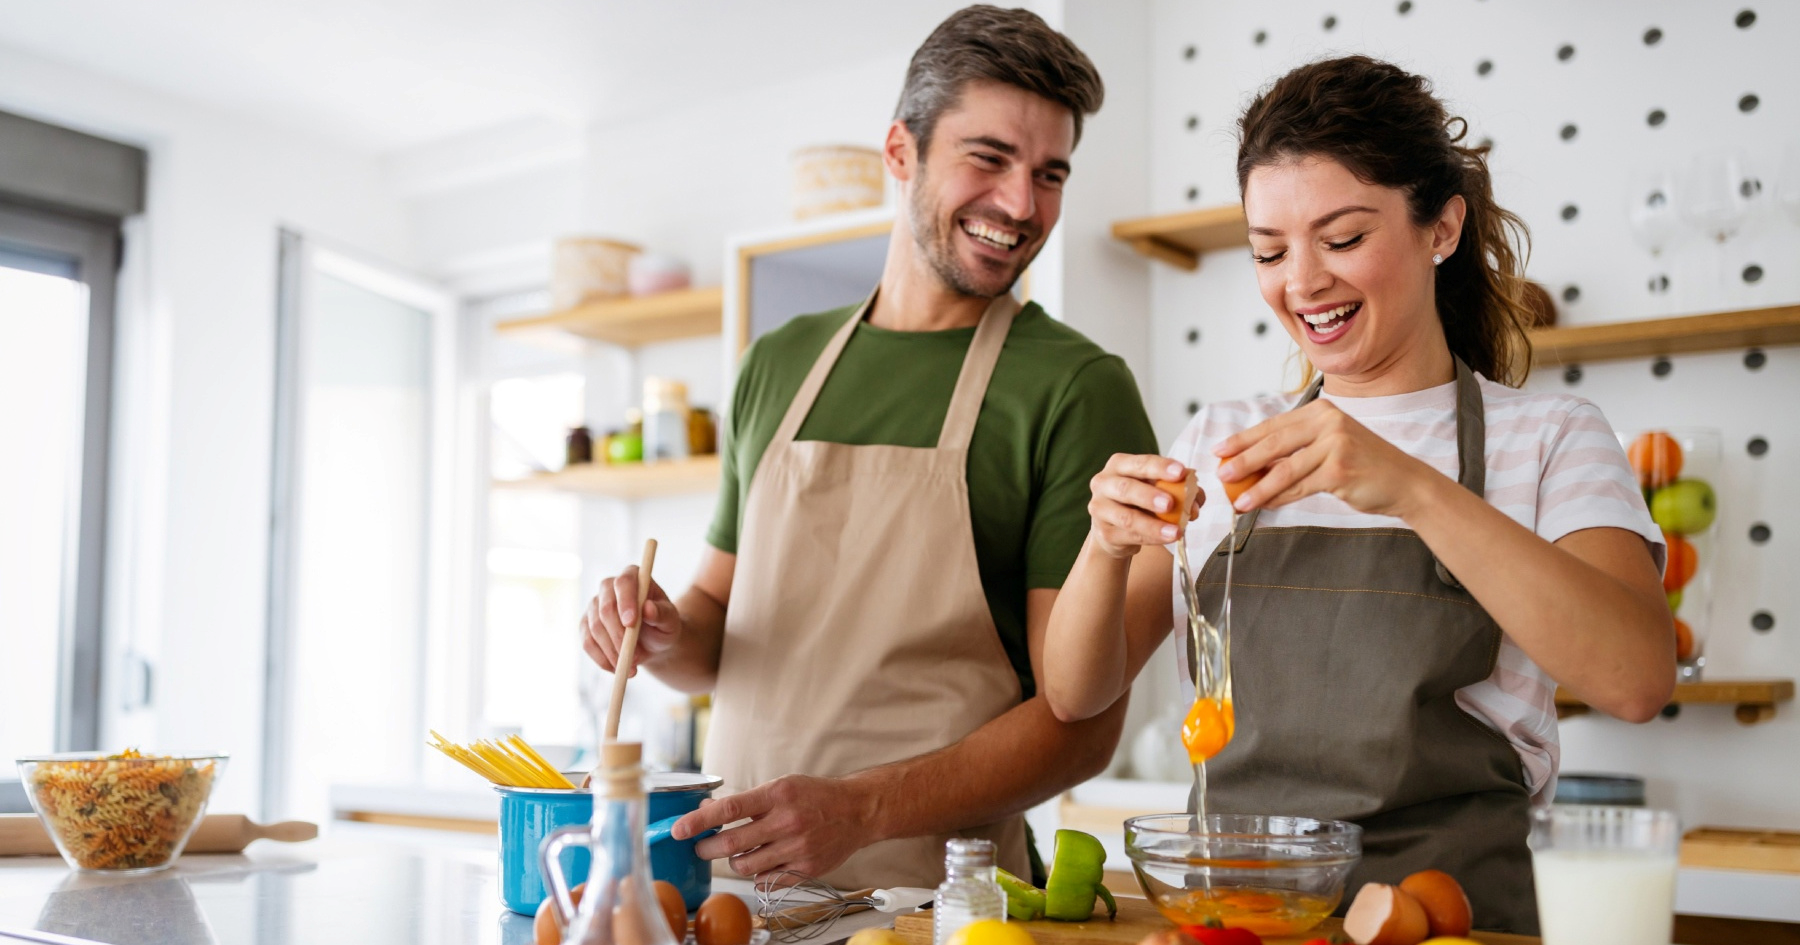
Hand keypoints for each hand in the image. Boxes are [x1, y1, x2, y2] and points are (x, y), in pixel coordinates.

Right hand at [579, 565, 680, 675]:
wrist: (653, 641)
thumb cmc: (663, 626)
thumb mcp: (670, 621)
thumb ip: (662, 614)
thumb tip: (648, 608)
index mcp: (633, 577)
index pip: (624, 583)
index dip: (625, 602)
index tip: (631, 623)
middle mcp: (609, 587)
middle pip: (605, 608)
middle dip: (619, 635)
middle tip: (635, 657)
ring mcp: (595, 605)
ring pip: (595, 628)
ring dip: (613, 652)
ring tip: (632, 667)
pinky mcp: (585, 625)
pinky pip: (587, 643)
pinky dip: (602, 659)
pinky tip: (617, 668)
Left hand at [671, 774, 877, 881]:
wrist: (857, 811)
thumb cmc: (815, 796)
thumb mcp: (781, 786)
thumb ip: (746, 801)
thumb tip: (706, 810)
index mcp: (778, 794)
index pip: (728, 810)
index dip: (698, 821)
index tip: (678, 829)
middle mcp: (786, 821)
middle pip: (731, 844)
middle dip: (706, 848)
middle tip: (700, 848)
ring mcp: (797, 848)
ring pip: (745, 866)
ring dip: (733, 862)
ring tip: (737, 853)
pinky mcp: (805, 869)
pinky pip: (766, 880)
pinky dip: (758, 873)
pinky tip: (763, 861)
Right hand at [1087, 454, 1203, 558]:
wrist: (1117, 527)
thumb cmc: (1140, 500)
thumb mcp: (1157, 488)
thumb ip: (1178, 489)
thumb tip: (1197, 497)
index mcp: (1119, 465)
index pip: (1140, 463)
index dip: (1160, 467)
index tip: (1181, 472)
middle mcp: (1104, 483)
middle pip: (1126, 488)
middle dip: (1150, 496)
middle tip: (1171, 503)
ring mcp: (1100, 509)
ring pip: (1126, 518)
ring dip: (1152, 525)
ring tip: (1175, 531)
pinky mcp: (1104, 532)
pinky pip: (1129, 536)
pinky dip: (1151, 538)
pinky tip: (1166, 539)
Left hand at [1214, 400, 1434, 516]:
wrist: (1404, 482)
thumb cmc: (1365, 466)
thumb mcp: (1329, 448)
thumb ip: (1296, 452)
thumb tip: (1253, 468)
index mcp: (1322, 412)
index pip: (1274, 425)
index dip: (1244, 438)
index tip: (1221, 450)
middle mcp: (1328, 422)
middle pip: (1274, 443)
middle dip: (1243, 460)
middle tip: (1222, 473)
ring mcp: (1335, 444)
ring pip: (1284, 469)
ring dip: (1257, 487)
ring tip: (1237, 500)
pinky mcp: (1339, 469)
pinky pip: (1299, 487)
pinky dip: (1278, 497)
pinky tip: (1263, 505)